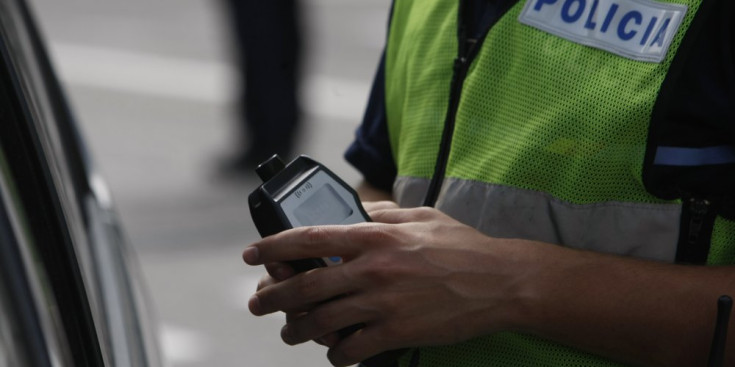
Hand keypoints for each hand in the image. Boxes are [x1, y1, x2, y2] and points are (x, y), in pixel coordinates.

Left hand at [243, 202, 526, 365]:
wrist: (502, 282)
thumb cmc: (463, 246)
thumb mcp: (421, 216)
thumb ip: (384, 212)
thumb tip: (358, 208)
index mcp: (374, 236)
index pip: (309, 238)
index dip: (273, 246)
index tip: (252, 255)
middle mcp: (372, 269)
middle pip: (304, 286)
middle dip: (273, 298)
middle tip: (258, 304)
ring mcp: (383, 302)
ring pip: (320, 322)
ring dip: (297, 331)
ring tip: (290, 333)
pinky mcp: (397, 331)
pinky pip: (352, 349)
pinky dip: (337, 355)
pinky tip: (336, 353)